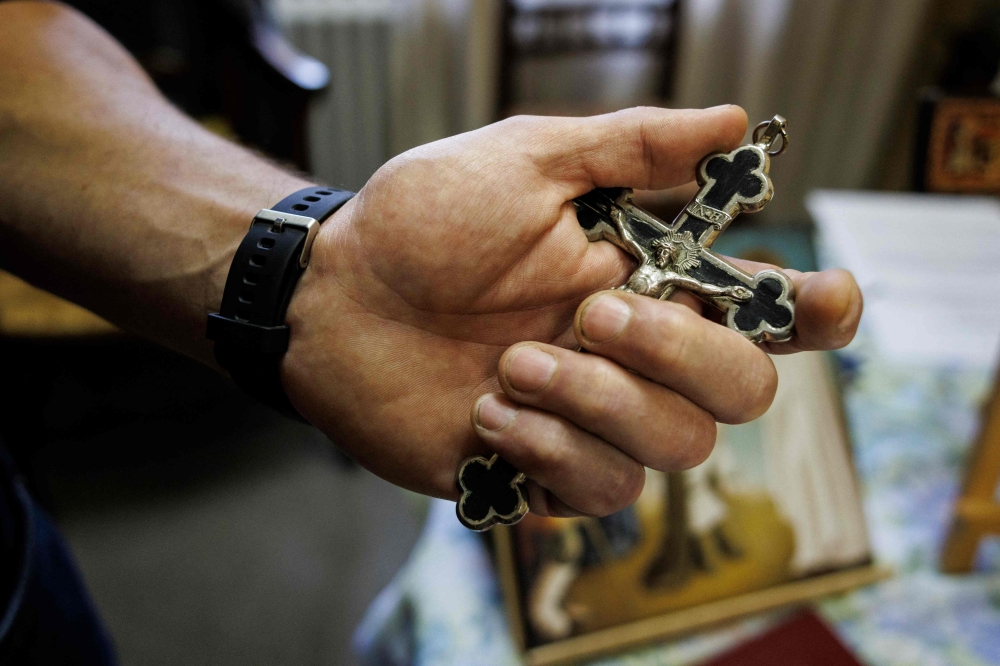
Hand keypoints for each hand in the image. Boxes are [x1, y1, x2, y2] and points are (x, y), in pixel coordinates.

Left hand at [280, 106, 862, 516]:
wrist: (334, 295)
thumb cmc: (423, 221)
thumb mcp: (525, 161)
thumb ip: (632, 146)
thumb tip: (734, 121)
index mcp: (647, 276)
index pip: (766, 310)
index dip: (814, 314)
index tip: (815, 299)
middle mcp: (636, 353)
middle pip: (743, 389)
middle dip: (681, 352)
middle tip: (593, 312)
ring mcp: (594, 417)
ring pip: (676, 446)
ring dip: (597, 400)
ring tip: (508, 363)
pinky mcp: (545, 470)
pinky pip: (603, 489)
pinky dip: (550, 447)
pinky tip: (486, 412)